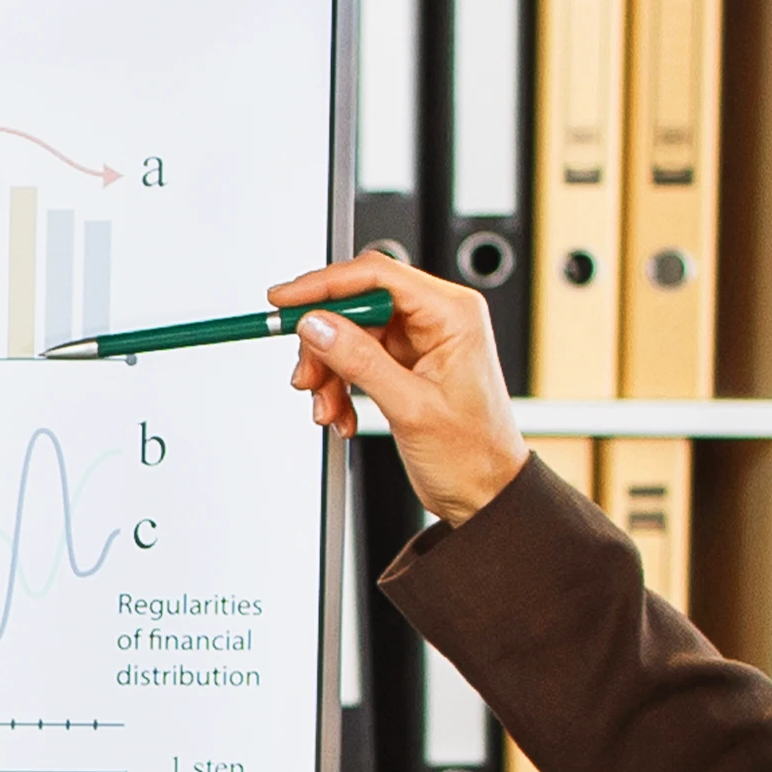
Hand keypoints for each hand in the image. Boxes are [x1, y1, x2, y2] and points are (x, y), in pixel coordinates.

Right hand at [269, 256, 521, 521]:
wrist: (485, 494)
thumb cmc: (473, 454)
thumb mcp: (411, 408)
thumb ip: (361, 361)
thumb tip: (318, 325)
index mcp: (453, 315)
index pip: (377, 276)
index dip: (324, 284)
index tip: (286, 300)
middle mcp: (437, 319)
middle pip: (357, 305)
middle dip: (323, 341)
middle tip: (306, 374)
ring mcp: (419, 341)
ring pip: (349, 335)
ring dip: (328, 371)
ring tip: (327, 407)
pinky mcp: (404, 363)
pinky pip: (355, 360)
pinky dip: (339, 386)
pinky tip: (342, 414)